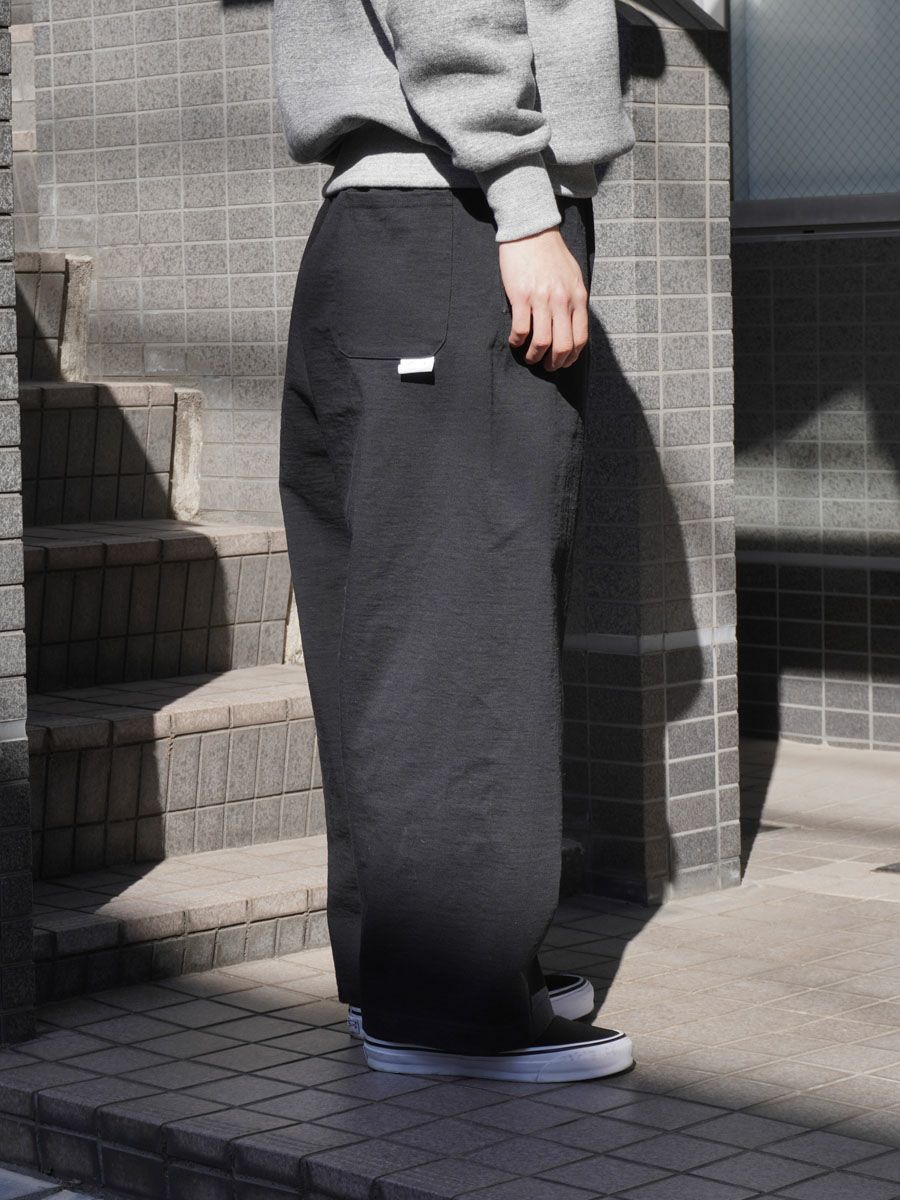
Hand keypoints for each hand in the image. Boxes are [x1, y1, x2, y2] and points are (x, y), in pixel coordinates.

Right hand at [498, 228, 588, 371]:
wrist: (531, 231)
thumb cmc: (551, 255)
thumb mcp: (573, 277)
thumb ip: (575, 301)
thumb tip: (573, 326)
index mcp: (578, 297)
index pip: (580, 338)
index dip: (571, 357)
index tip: (563, 362)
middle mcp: (562, 300)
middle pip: (562, 345)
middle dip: (554, 363)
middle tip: (546, 366)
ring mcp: (541, 299)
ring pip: (541, 342)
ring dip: (534, 356)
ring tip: (530, 357)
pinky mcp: (521, 296)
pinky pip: (520, 329)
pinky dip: (517, 341)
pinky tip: (515, 341)